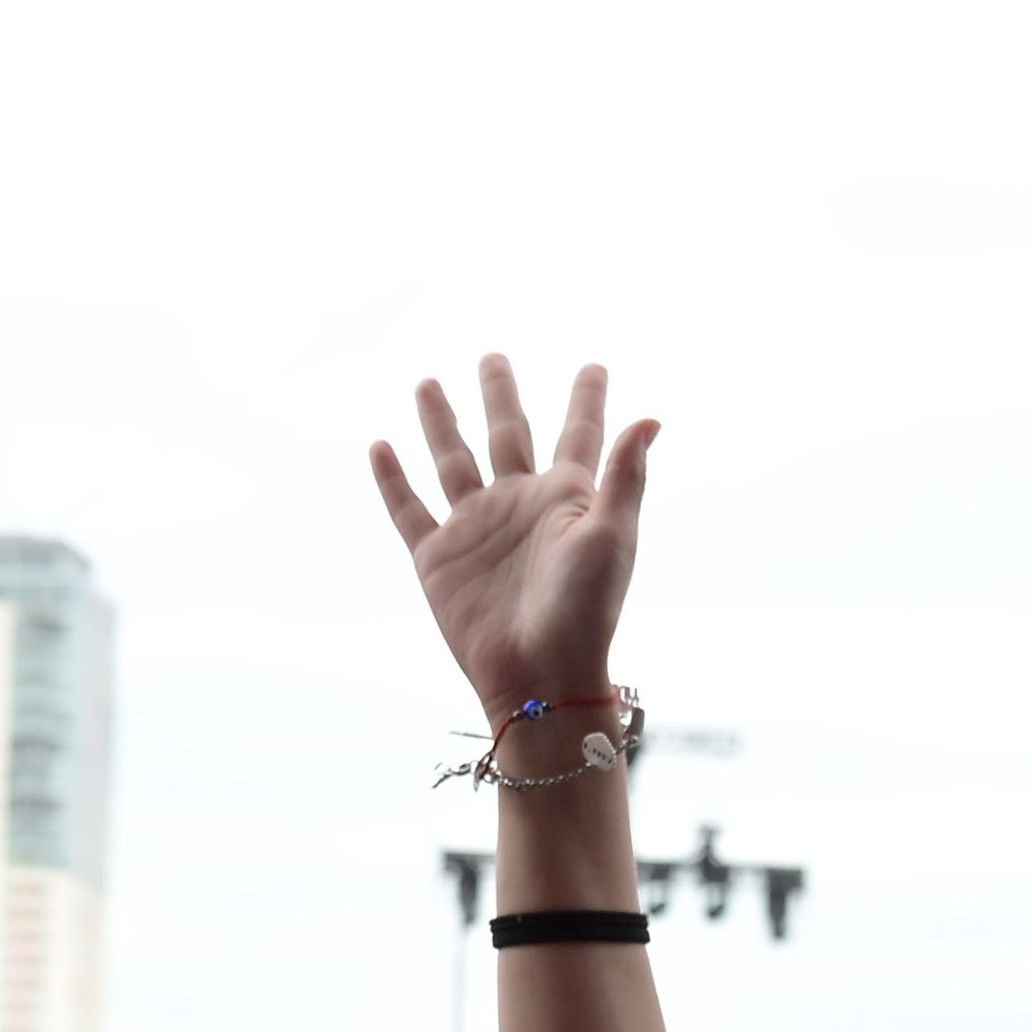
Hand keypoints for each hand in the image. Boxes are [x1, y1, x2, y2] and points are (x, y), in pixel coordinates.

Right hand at [367, 355, 653, 722]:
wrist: (539, 675)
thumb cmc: (585, 610)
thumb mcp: (611, 535)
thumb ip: (625, 474)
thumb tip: (651, 417)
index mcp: (566, 497)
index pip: (578, 433)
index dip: (587, 399)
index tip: (594, 365)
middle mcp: (519, 505)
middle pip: (508, 433)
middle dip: (500, 394)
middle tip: (493, 356)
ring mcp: (476, 529)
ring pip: (453, 460)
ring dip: (441, 422)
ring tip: (428, 383)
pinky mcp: (438, 558)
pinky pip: (409, 509)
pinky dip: (392, 479)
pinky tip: (381, 447)